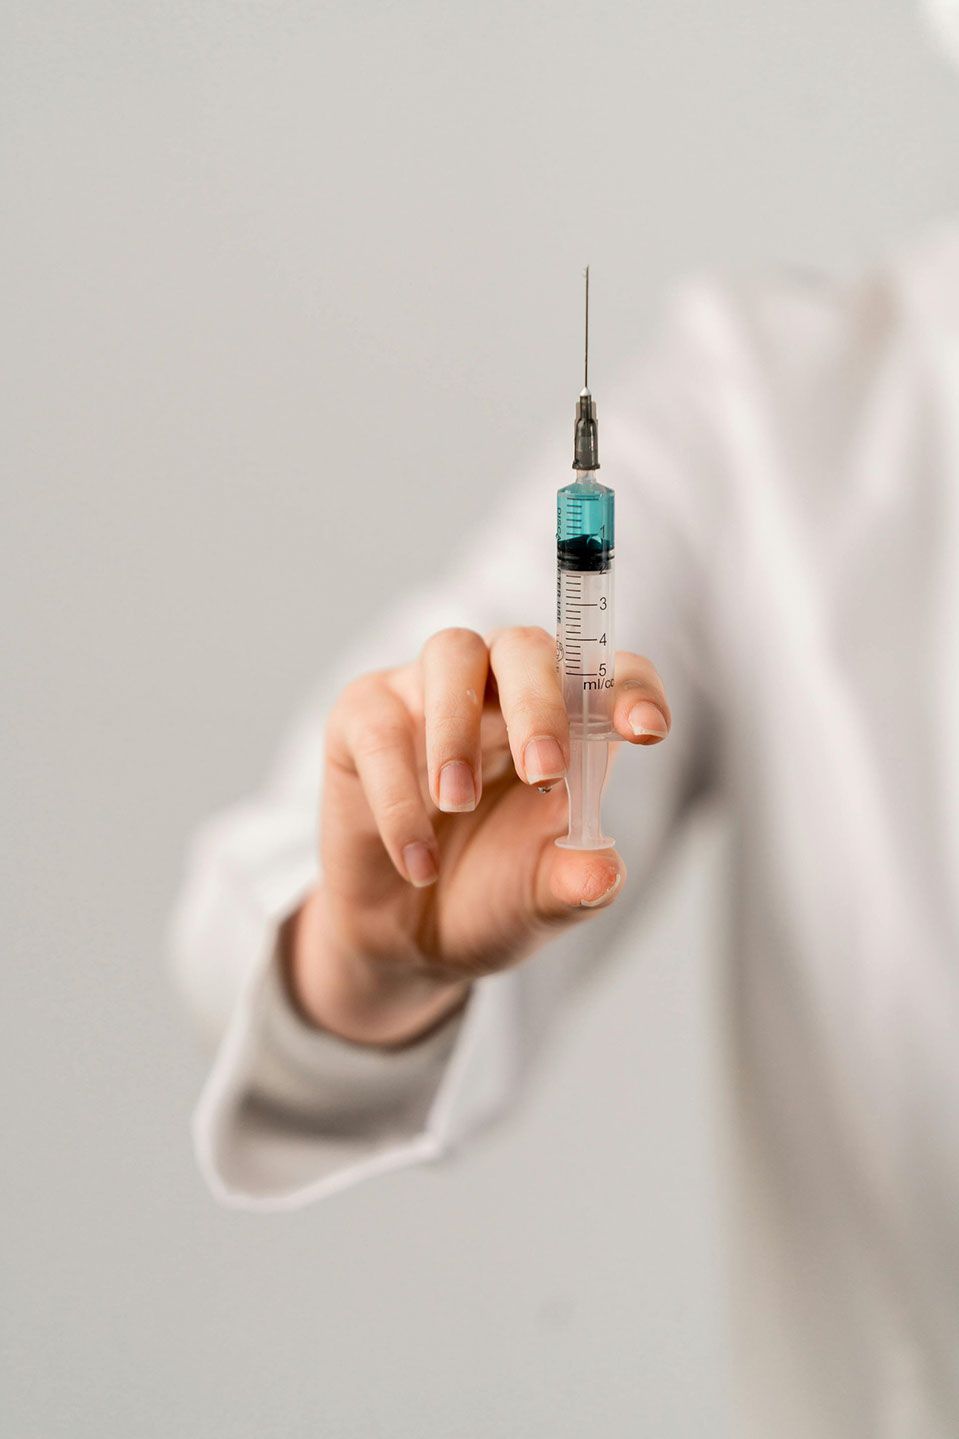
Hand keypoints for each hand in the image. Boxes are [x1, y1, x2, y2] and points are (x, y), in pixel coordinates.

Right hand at [285, 626, 669, 1045]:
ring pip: (452, 653)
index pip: (607, 675)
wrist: (406, 942)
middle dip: (539, 702)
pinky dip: (399, 796)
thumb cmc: (490, 895)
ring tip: (458, 804)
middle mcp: (501, 692)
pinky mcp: (364, 719)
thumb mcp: (541, 901)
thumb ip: (575, 884)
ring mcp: (429, 695)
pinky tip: (417, 863)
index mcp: (565, 722)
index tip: (646, 730)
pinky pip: (381, 727)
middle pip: (525, 647)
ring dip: (459, 728)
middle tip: (543, 771)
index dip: (630, 690)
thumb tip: (602, 870)